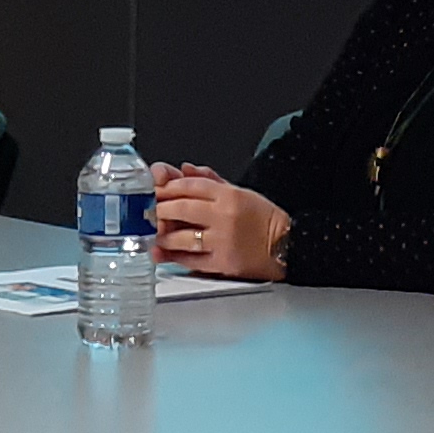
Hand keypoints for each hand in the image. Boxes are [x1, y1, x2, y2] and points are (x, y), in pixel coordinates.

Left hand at [152, 168, 288, 278]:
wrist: (287, 245)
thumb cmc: (263, 219)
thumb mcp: (240, 192)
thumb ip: (210, 181)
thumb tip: (183, 169)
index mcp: (229, 195)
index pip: (189, 186)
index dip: (166, 187)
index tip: (154, 190)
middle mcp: (224, 216)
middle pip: (180, 209)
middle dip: (158, 209)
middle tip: (145, 211)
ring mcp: (222, 240)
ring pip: (182, 236)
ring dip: (162, 235)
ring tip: (152, 232)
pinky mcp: (222, 262)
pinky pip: (191, 259)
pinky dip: (174, 256)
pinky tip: (163, 252)